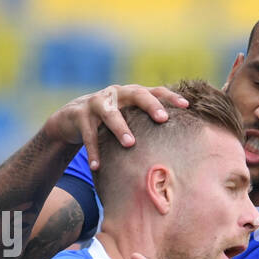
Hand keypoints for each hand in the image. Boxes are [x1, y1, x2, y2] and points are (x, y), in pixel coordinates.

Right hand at [43, 84, 191, 170]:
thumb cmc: (111, 121)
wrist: (72, 117)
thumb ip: (148, 123)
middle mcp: (116, 94)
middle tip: (163, 119)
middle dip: (150, 105)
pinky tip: (97, 167)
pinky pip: (88, 134)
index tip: (186, 106)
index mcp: (132, 94)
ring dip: (120, 128)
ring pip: (110, 114)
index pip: (155, 91)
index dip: (170, 97)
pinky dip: (93, 151)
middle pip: (136, 95)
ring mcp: (96, 103)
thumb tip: (179, 146)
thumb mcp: (129, 117)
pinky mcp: (79, 115)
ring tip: (130, 143)